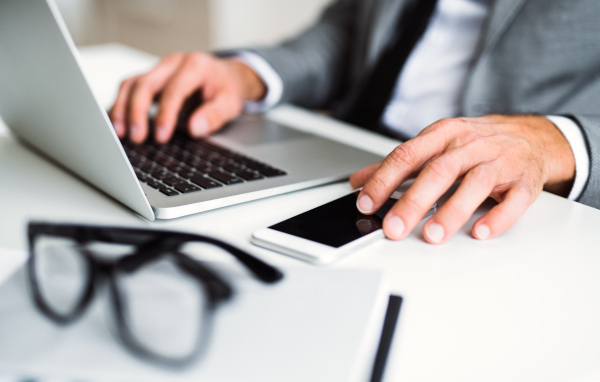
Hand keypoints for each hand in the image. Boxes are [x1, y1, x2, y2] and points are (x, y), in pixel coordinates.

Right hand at [109, 52, 266, 143]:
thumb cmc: (228, 89)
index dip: (165, 114)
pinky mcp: (152, 78)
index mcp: (195, 66)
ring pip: (131, 84)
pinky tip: (118, 124)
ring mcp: (160, 69)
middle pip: (145, 83)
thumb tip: (195, 129)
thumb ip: (214, 115)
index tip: (161, 137)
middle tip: (136, 137)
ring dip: (122, 109)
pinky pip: (130, 89)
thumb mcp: (231, 103)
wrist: (226, 76)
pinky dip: (122, 106)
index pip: (174, 90)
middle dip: (137, 112)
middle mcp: (173, 63)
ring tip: (120, 134)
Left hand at [350, 115, 575, 243]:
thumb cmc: (475, 142)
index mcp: (443, 135)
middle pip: (438, 171)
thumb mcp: (434, 145)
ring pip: (475, 184)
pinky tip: (480, 231)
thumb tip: (358, 182)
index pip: (408, 155)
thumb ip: (396, 165)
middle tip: (393, 228)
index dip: (384, 180)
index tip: (366, 203)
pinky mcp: (524, 181)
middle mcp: (470, 145)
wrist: (530, 136)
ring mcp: (500, 162)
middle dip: (413, 201)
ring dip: (452, 211)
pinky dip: (498, 217)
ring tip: (432, 234)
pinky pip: (514, 199)